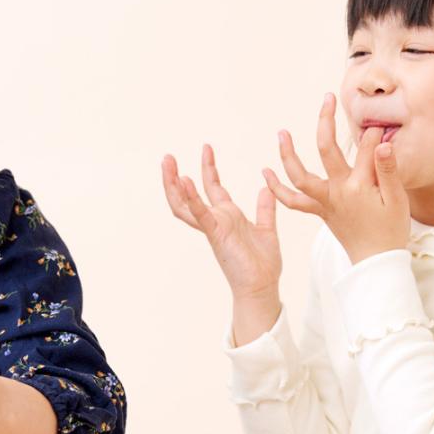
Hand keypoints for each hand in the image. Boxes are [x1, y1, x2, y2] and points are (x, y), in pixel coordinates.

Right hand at [162, 145, 281, 299]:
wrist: (262, 286)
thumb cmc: (263, 264)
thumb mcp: (266, 228)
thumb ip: (265, 209)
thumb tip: (265, 189)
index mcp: (227, 218)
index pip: (212, 188)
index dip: (208, 169)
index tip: (206, 148)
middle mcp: (216, 221)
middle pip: (188, 195)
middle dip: (175, 176)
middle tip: (168, 157)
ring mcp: (213, 228)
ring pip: (185, 205)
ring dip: (174, 185)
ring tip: (167, 165)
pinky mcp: (216, 235)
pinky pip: (200, 215)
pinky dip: (192, 199)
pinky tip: (183, 182)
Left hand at [263, 94, 409, 263]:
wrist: (375, 263)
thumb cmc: (390, 231)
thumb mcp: (397, 200)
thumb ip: (387, 170)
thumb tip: (381, 142)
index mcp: (357, 187)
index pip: (364, 150)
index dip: (372, 136)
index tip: (379, 127)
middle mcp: (336, 193)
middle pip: (325, 151)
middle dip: (325, 122)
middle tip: (326, 99)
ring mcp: (324, 202)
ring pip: (299, 177)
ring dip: (287, 155)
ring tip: (281, 133)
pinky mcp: (319, 211)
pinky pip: (293, 201)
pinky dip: (278, 189)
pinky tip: (266, 174)